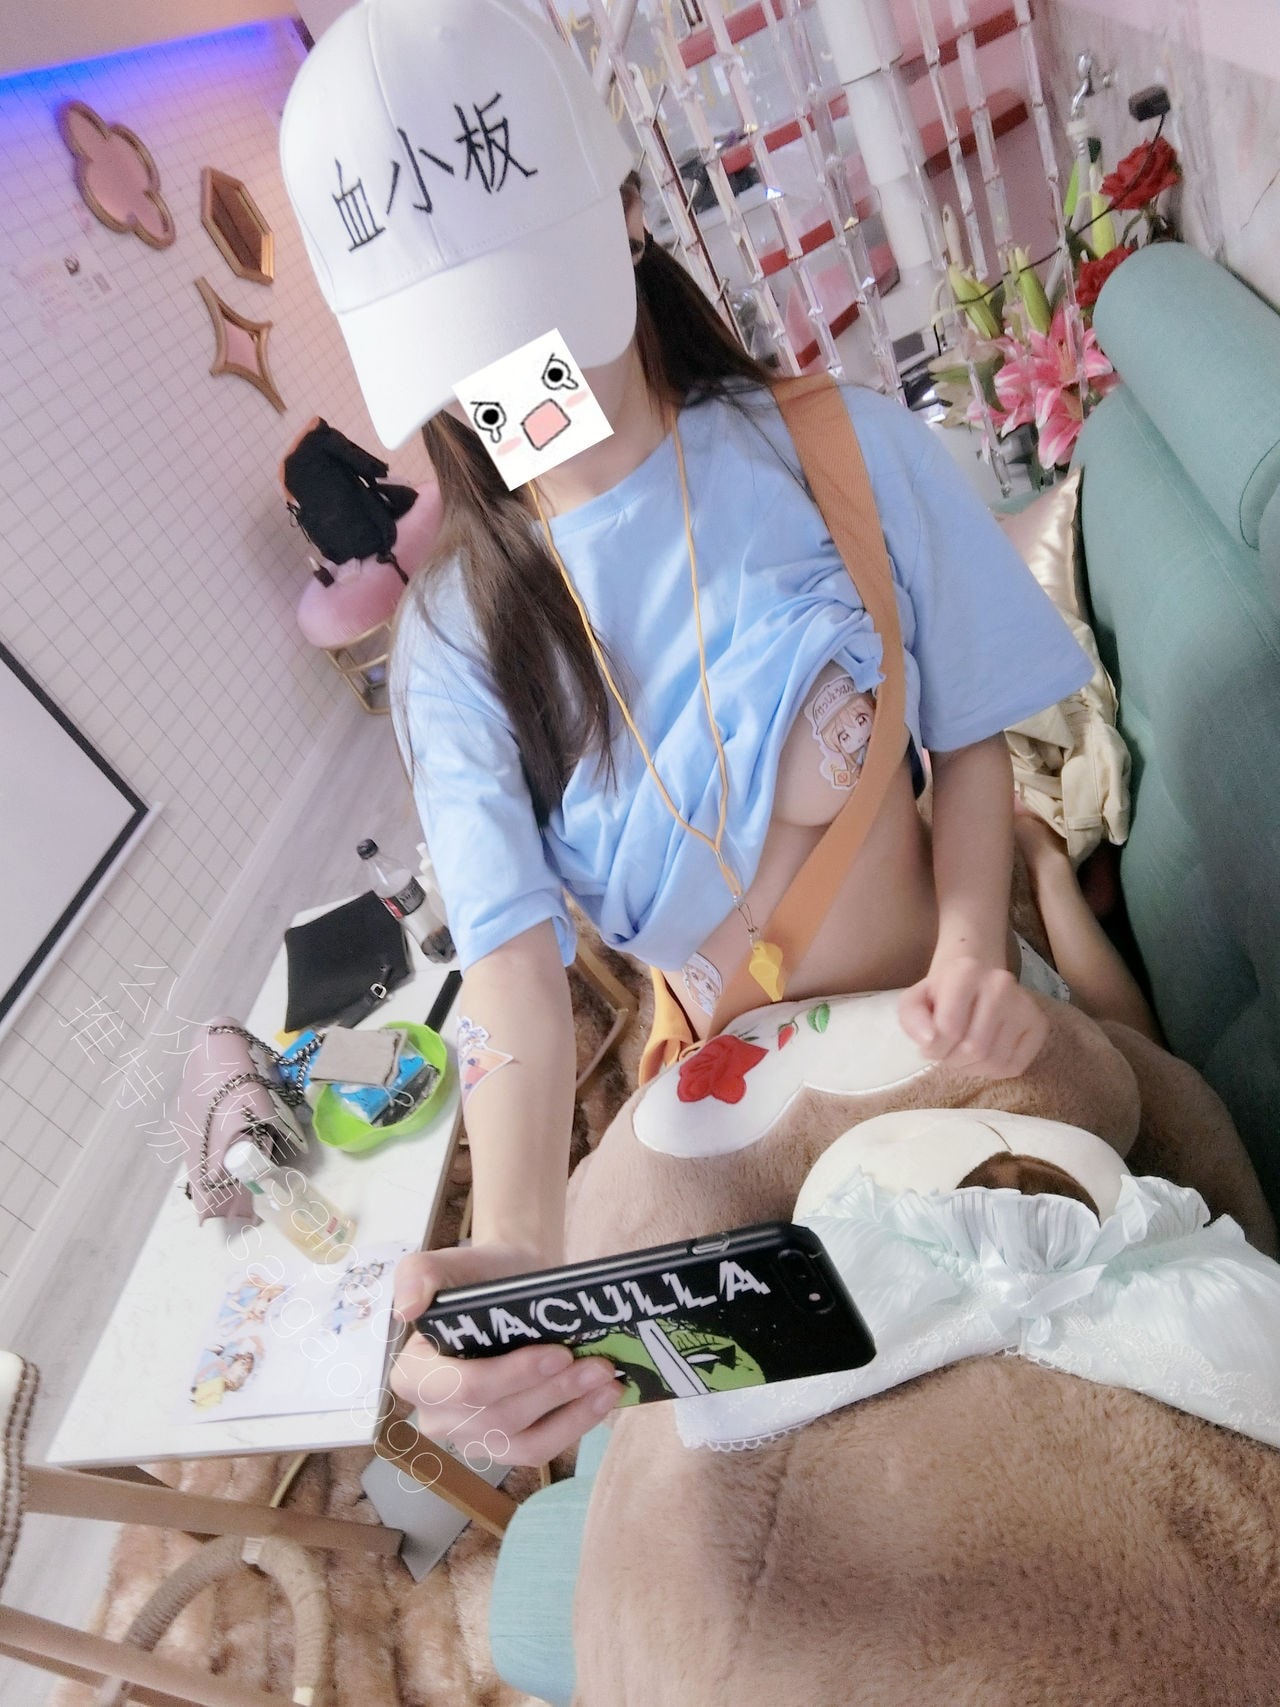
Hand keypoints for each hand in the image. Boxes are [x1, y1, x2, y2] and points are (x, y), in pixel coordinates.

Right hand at [389, 1242, 619, 1467]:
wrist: (512, 1282)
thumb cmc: (479, 1276)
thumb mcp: (446, 1262)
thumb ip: (417, 1275)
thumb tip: (405, 1310)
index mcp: (414, 1376)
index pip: (464, 1389)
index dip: (513, 1377)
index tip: (560, 1353)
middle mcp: (435, 1416)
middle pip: (498, 1418)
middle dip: (554, 1393)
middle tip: (600, 1366)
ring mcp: (470, 1438)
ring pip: (522, 1444)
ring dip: (571, 1416)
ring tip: (608, 1384)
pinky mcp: (503, 1447)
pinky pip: (538, 1450)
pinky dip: (575, 1427)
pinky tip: (603, 1401)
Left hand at [898, 952, 1048, 1079]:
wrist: (974, 979)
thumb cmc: (941, 994)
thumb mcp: (914, 1000)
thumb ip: (912, 1018)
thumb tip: (929, 1041)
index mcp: (967, 972)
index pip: (949, 1028)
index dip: (933, 1048)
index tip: (929, 1044)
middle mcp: (1001, 984)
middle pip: (974, 1048)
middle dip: (952, 1060)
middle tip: (945, 1052)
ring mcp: (1025, 1004)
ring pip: (995, 1061)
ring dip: (971, 1068)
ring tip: (961, 1054)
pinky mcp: (1039, 1024)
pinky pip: (1015, 1066)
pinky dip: (993, 1072)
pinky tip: (982, 1056)